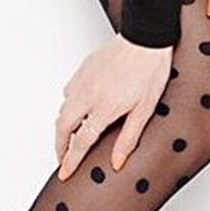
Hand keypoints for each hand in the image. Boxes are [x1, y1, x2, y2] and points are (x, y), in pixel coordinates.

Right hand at [56, 33, 173, 180]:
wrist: (145, 38)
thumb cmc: (150, 71)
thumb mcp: (145, 109)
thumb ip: (129, 137)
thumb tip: (117, 161)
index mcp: (105, 108)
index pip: (81, 142)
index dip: (71, 160)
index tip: (65, 172)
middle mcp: (88, 95)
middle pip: (62, 127)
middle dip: (59, 147)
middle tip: (62, 158)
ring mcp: (83, 81)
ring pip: (62, 109)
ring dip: (63, 127)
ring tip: (69, 138)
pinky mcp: (82, 70)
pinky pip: (68, 93)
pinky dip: (68, 106)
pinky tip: (78, 110)